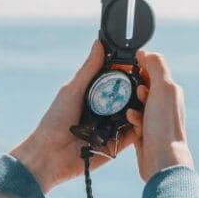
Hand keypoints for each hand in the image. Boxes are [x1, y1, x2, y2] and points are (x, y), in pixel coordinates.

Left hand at [9, 40, 137, 193]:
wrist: (49, 154)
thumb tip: (99, 43)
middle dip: (139, 89)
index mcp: (95, 97)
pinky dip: (138, 126)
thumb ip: (89, 69)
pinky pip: (132, 135)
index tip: (140, 62)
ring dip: (141, 107)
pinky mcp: (116, 146)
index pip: (117, 82)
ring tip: (147, 96)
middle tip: (148, 80)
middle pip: (129, 98)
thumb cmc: (55, 120)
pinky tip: (141, 117)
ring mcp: (112, 129)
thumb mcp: (73, 89)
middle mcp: (106, 112)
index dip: (128, 73)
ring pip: (133, 115)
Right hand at [126, 51, 194, 181]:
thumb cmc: (164, 125)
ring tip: (134, 111)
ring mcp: (154, 119)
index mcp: (171, 91)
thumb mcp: (163, 88)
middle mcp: (165, 104)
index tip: (129, 69)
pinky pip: (132, 120)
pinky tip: (133, 123)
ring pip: (135, 104)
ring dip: (131, 105)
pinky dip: (131, 119)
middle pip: (142, 86)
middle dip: (133, 88)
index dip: (140, 67)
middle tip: (133, 93)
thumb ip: (156, 66)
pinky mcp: (145, 132)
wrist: (161, 159)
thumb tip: (145, 52)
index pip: (153, 70)